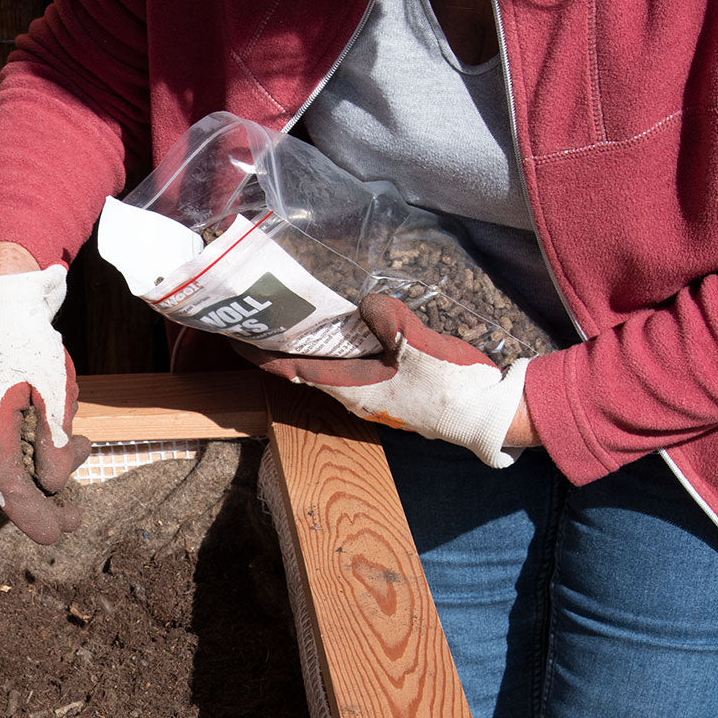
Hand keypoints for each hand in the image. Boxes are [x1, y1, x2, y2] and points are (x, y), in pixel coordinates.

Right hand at [0, 260, 90, 542]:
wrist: (0, 312)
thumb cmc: (29, 348)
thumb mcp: (54, 394)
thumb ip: (55, 443)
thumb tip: (54, 484)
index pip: (8, 490)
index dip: (34, 517)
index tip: (59, 534)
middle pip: (1, 492)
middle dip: (41, 508)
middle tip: (75, 517)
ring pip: (3, 477)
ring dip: (42, 480)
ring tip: (81, 450)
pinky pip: (3, 458)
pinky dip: (32, 462)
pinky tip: (64, 444)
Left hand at [254, 292, 535, 466]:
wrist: (483, 414)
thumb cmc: (451, 386)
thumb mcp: (420, 345)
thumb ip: (389, 320)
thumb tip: (366, 302)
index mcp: (352, 387)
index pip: (293, 369)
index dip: (262, 354)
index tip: (235, 336)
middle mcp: (354, 395)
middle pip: (303, 369)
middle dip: (278, 347)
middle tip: (258, 317)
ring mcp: (371, 395)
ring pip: (325, 370)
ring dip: (304, 349)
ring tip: (288, 319)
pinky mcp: (387, 391)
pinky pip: (348, 368)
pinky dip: (333, 350)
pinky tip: (338, 330)